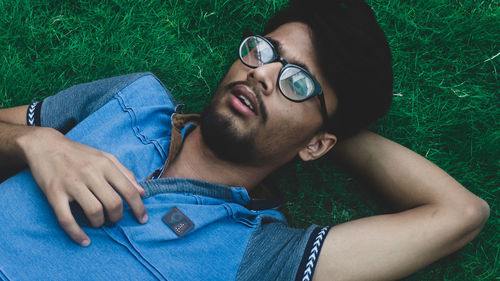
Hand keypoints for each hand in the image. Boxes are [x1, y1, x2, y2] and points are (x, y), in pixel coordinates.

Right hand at [19, 127, 147, 245]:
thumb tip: (142, 192)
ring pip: (94, 212)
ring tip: (98, 222)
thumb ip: (125, 173)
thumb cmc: (79, 154)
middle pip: (113, 203)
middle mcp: (90, 173)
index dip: (138, 207)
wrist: (46, 146)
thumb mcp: (105, 157)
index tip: (142, 219)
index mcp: (105, 164)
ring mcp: (71, 184)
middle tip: (114, 218)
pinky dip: (76, 233)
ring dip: (100, 223)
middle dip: (117, 217)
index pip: (128, 190)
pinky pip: (66, 219)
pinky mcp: (54, 193)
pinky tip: (84, 240)